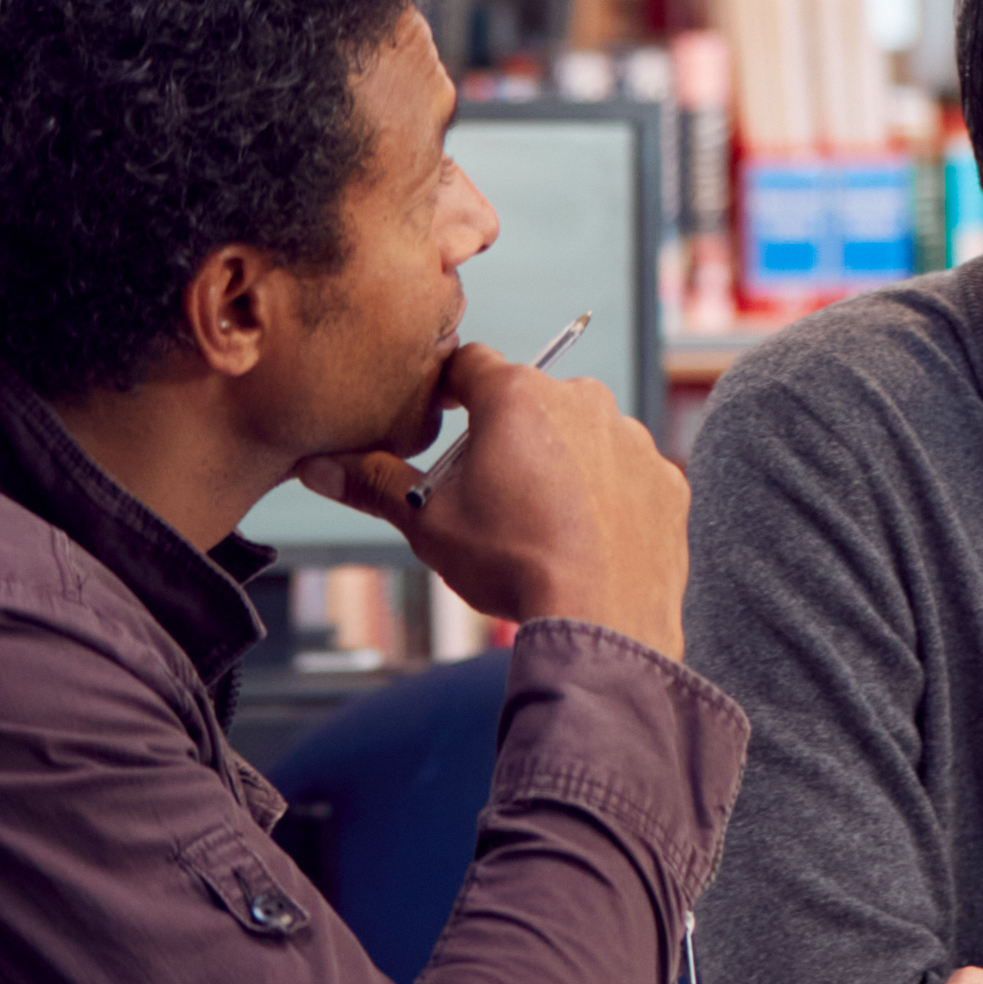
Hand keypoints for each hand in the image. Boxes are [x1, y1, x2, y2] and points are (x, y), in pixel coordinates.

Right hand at [304, 339, 690, 659]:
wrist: (601, 619)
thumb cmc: (509, 562)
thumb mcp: (426, 522)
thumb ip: (372, 483)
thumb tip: (314, 465)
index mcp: (518, 395)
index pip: (470, 364)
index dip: (447, 386)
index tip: (436, 412)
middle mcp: (584, 400)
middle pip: (531, 401)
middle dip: (506, 433)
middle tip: (484, 488)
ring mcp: (634, 438)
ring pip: (583, 438)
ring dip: (560, 463)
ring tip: (538, 522)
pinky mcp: (667, 479)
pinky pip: (626, 476)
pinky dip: (606, 496)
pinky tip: (586, 537)